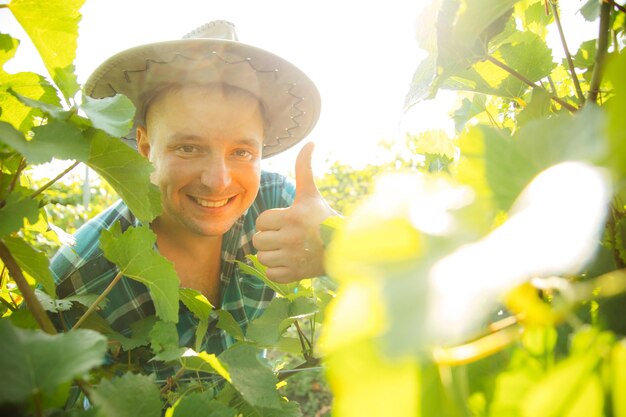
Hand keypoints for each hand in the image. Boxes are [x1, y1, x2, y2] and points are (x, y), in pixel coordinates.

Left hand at [253, 142, 338, 282]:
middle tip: (285, 236)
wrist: (343, 247)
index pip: (261, 221)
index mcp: (292, 217)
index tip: (286, 222)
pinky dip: (277, 270)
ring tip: (287, 249)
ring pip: (262, 257)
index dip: (271, 221)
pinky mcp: (294, 275)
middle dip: (268, 238)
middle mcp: (291, 238)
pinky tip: (290, 262)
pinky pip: (270, 274)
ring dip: (271, 254)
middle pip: (258, 240)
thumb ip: (304, 168)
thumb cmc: (323, 217)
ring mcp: (292, 258)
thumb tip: (310, 142)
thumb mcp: (311, 193)